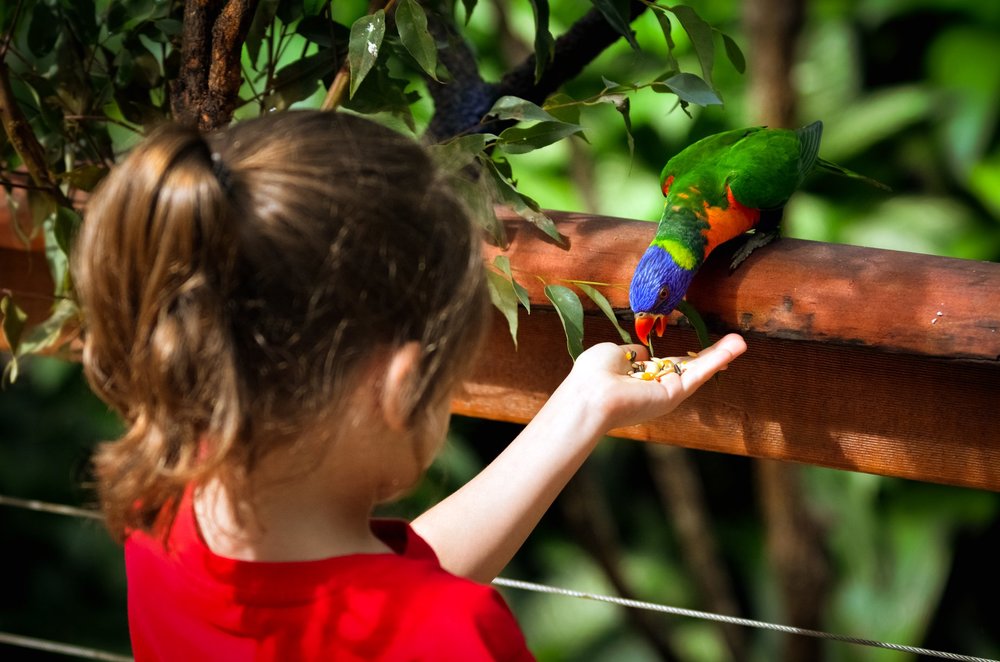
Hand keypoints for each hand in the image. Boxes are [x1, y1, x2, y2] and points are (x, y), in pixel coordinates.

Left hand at [561, 334, 746, 431]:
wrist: (590, 395)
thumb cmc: (593, 374)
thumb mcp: (612, 353)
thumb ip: (631, 352)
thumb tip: (642, 352)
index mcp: (638, 377)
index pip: (665, 366)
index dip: (682, 358)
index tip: (697, 350)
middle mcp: (654, 388)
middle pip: (688, 369)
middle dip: (710, 356)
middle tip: (733, 343)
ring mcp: (665, 393)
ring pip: (697, 372)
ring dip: (720, 356)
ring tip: (741, 342)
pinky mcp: (673, 395)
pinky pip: (698, 375)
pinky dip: (716, 360)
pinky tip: (734, 349)